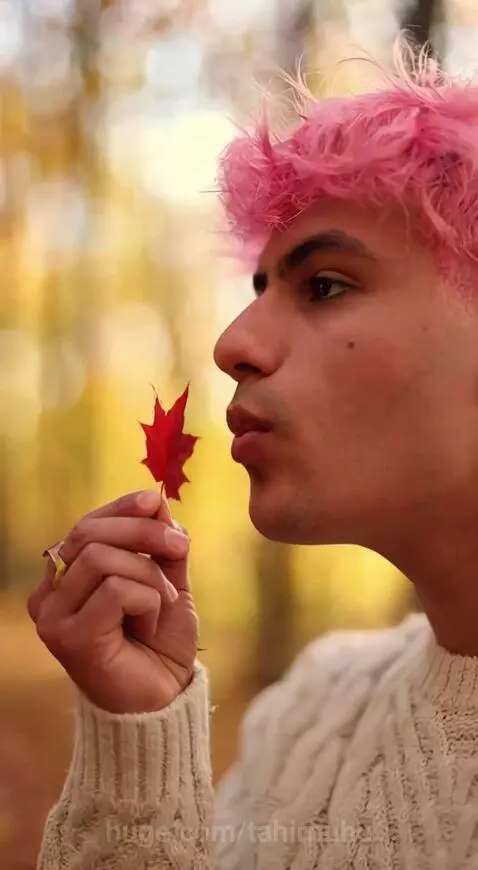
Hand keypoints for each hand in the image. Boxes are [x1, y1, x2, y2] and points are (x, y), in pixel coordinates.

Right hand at [27, 490, 198, 713]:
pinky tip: (150, 623)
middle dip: (143, 533)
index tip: (156, 499)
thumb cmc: (160, 643)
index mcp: (66, 578)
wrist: (165, 700)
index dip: (122, 508)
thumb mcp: (167, 582)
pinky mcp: (70, 638)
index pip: (86, 526)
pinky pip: (114, 590)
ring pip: (102, 560)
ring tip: (163, 603)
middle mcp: (49, 596)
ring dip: (149, 575)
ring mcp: (54, 618)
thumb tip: (157, 499)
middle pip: (89, 535)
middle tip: (179, 548)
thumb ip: (161, 545)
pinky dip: (146, 599)